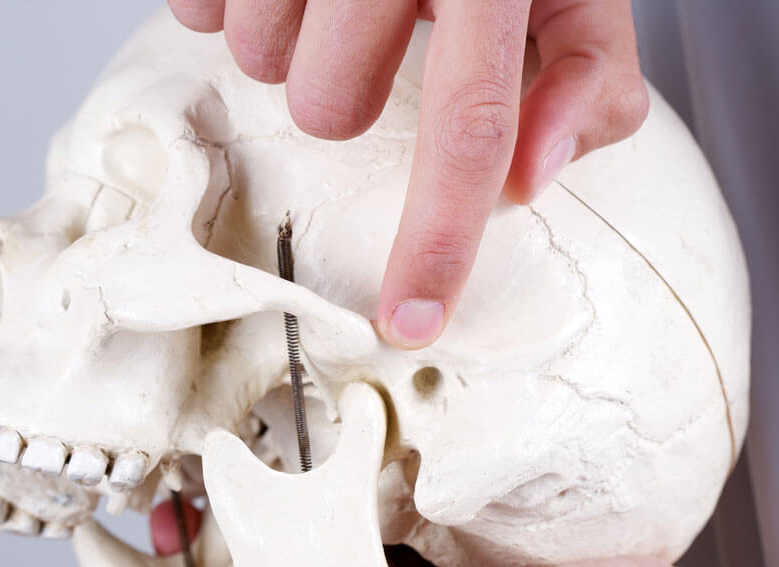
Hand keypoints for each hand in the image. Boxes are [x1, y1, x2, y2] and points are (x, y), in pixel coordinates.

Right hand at [167, 0, 648, 347]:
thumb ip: (582, 74)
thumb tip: (535, 176)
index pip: (470, 125)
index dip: (437, 239)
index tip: (410, 321)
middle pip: (326, 107)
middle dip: (347, 84)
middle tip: (373, 23)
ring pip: (254, 60)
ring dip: (291, 38)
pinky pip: (196, 11)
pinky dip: (235, 1)